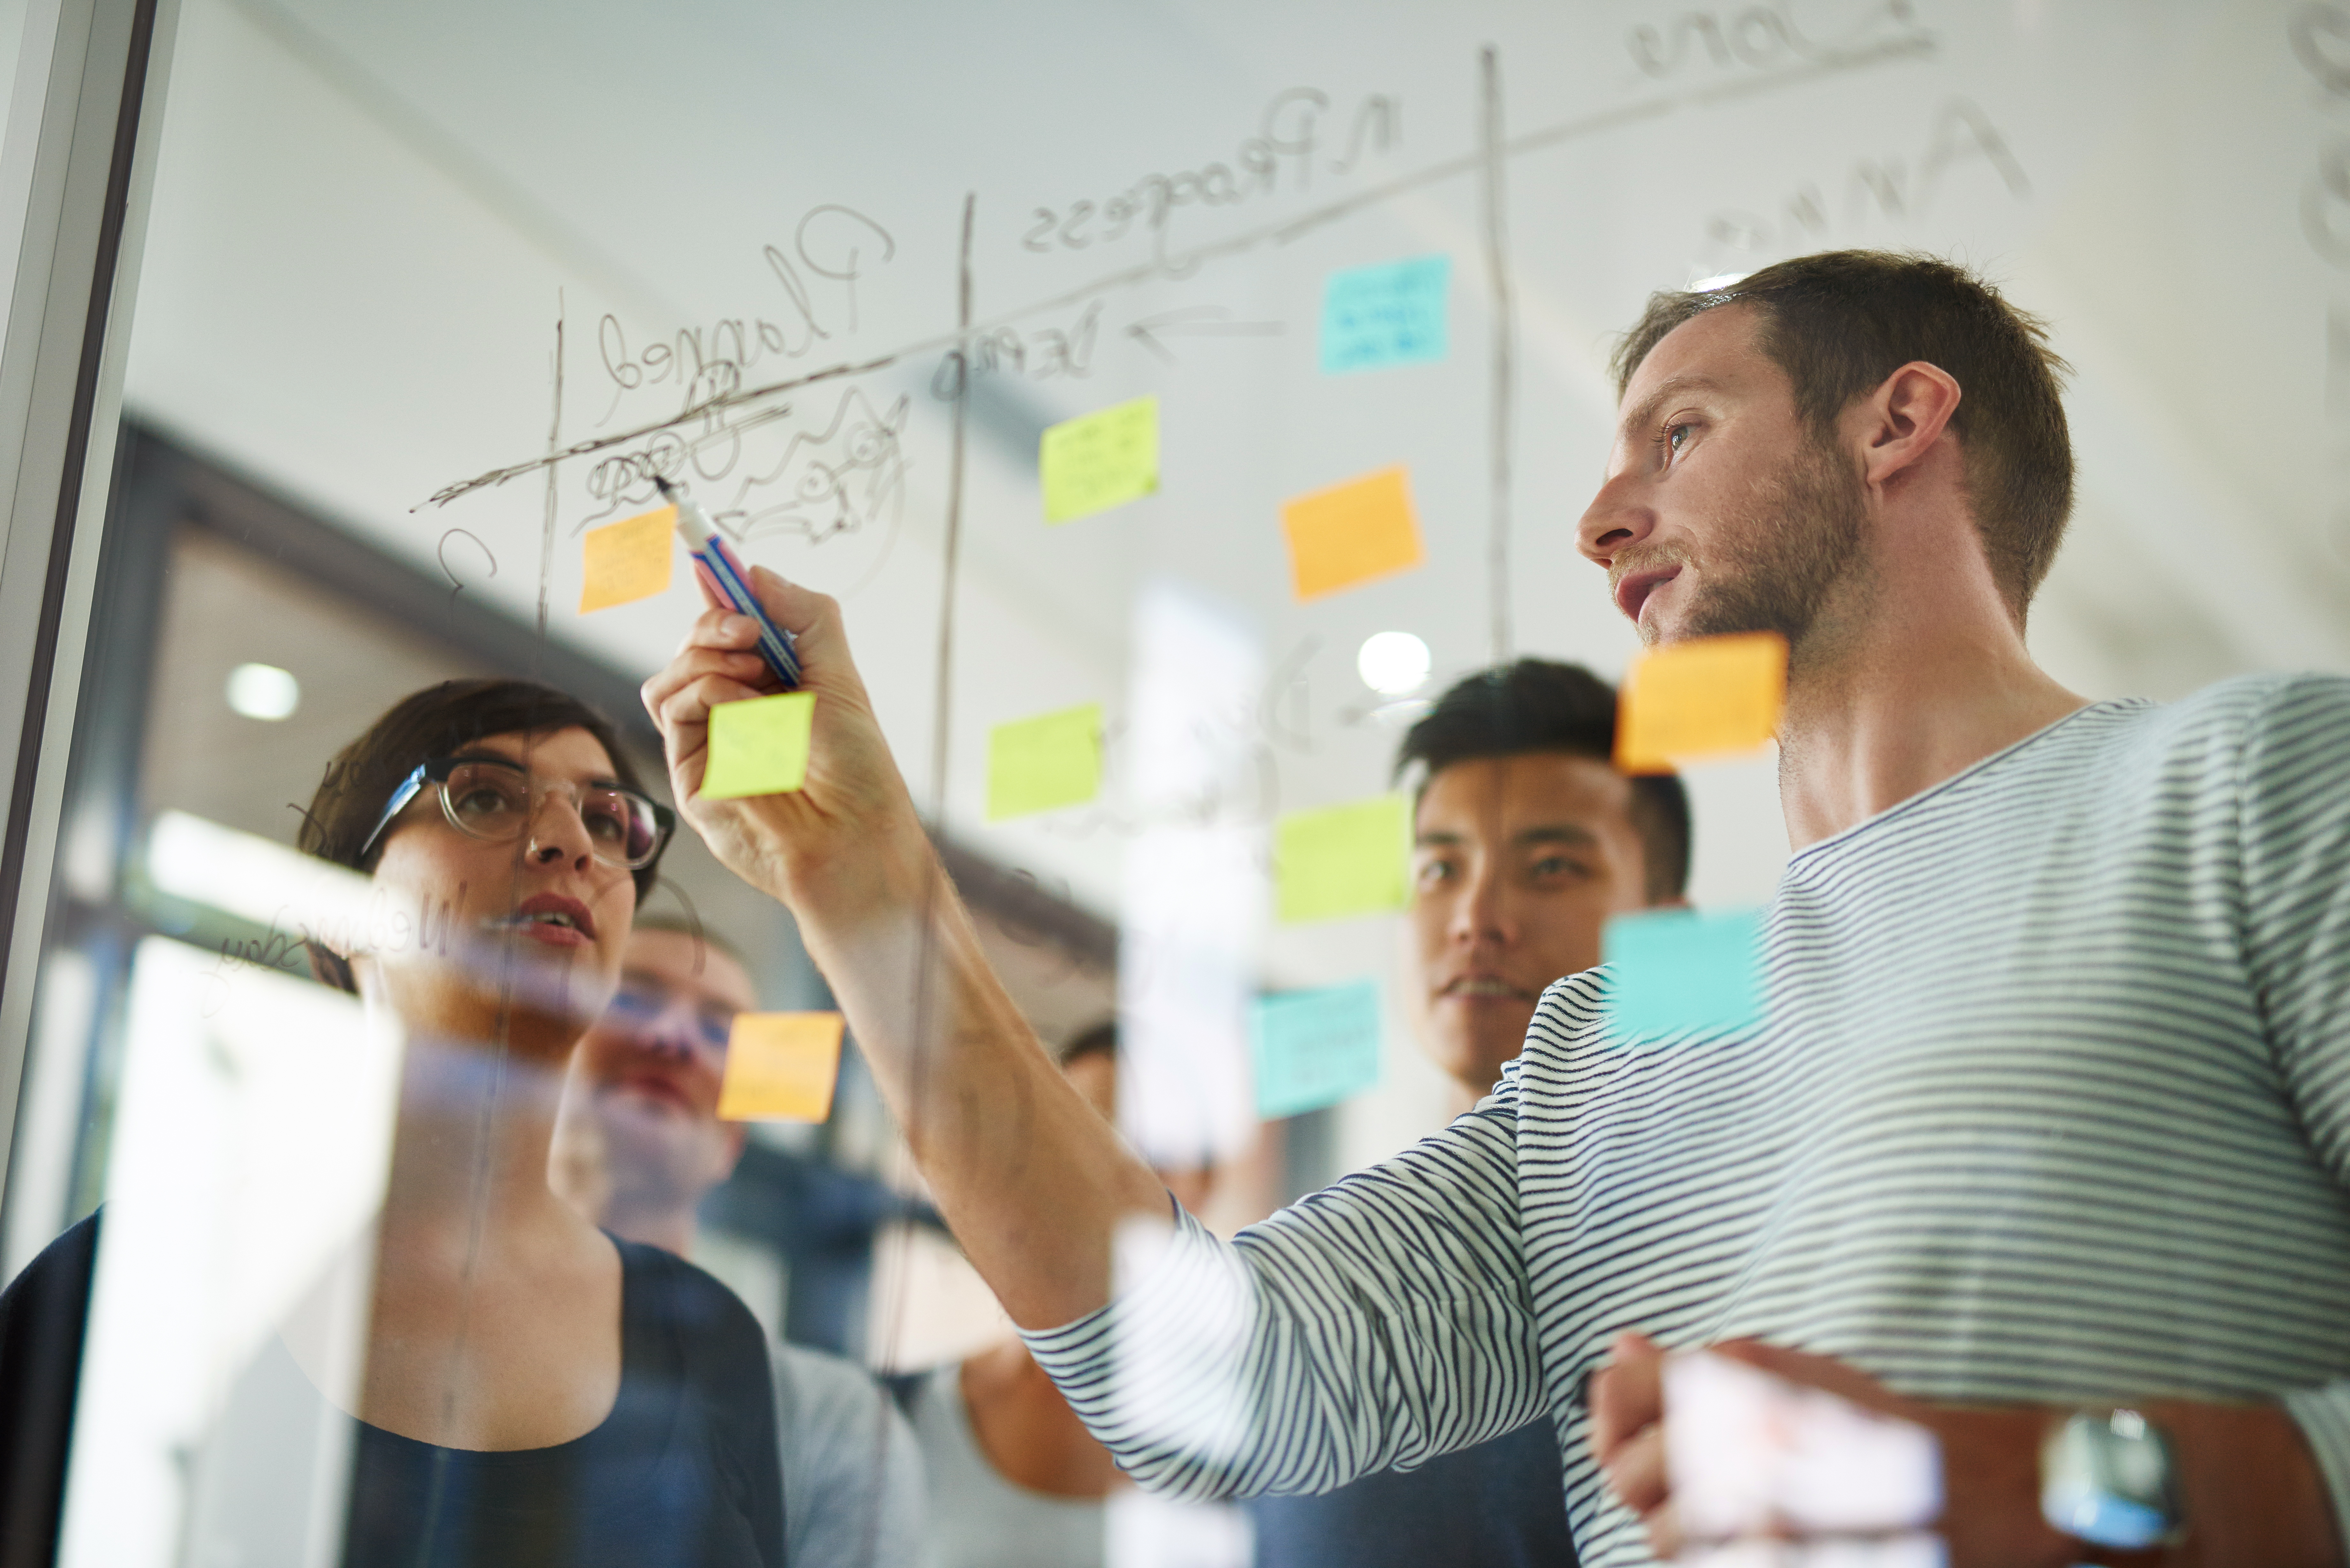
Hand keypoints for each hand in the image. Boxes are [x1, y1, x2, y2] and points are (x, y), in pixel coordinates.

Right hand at [639, 566, 930, 922]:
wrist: (851, 832)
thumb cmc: (856, 766)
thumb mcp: (841, 674)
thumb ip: (805, 615)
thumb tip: (754, 571)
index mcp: (774, 684)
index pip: (730, 628)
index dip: (717, 592)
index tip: (709, 557)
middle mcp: (737, 709)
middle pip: (692, 644)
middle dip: (715, 622)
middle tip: (751, 633)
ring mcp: (710, 739)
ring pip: (670, 673)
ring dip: (707, 658)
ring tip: (756, 677)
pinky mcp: (690, 768)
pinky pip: (671, 706)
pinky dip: (705, 692)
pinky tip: (743, 708)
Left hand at [1589, 1331, 2074, 1565]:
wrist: (1968, 1486)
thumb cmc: (1872, 1426)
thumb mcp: (1785, 1373)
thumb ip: (1694, 1369)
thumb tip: (1620, 1349)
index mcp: (1738, 1383)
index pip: (1618, 1396)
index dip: (1606, 1418)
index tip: (1619, 1428)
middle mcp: (1740, 1441)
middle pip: (1627, 1477)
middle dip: (1644, 1483)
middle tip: (1691, 1481)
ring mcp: (1762, 1509)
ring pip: (1662, 1538)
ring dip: (1683, 1531)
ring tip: (1734, 1514)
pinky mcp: (1778, 1558)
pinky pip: (1706, 1565)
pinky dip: (1719, 1556)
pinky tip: (1753, 1541)